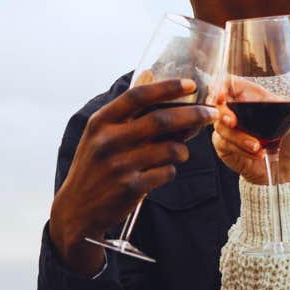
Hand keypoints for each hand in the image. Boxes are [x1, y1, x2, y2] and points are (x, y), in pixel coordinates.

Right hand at [49, 78, 217, 273]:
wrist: (76, 210)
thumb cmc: (95, 167)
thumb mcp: (99, 136)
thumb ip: (125, 114)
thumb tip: (155, 80)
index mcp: (100, 122)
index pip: (137, 96)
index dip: (167, 87)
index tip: (191, 84)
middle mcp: (108, 141)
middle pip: (162, 120)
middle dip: (194, 115)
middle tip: (212, 114)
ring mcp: (119, 165)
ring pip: (170, 149)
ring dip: (183, 150)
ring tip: (180, 152)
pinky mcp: (131, 188)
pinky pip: (167, 172)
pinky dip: (171, 170)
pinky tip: (162, 172)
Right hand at [212, 59, 289, 185]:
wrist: (287, 169)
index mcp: (251, 97)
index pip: (227, 83)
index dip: (219, 85)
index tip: (222, 93)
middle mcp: (237, 111)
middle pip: (217, 104)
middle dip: (223, 113)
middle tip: (232, 121)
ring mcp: (230, 129)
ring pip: (220, 126)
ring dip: (238, 137)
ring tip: (257, 146)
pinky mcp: (225, 147)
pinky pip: (224, 143)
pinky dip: (241, 149)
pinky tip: (256, 153)